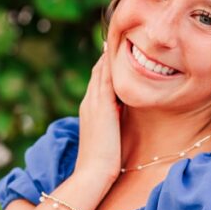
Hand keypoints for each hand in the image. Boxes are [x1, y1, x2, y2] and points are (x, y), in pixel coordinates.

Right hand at [73, 42, 122, 183]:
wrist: (92, 174)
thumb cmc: (102, 163)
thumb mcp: (107, 138)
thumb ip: (113, 124)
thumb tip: (121, 118)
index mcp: (90, 109)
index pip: (99, 81)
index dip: (107, 66)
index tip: (117, 52)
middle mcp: (89, 102)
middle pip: (99, 71)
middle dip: (109, 55)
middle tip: (120, 35)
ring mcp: (94, 103)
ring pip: (102, 71)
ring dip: (110, 55)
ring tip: (121, 36)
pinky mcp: (102, 107)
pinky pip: (108, 79)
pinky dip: (113, 65)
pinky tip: (121, 53)